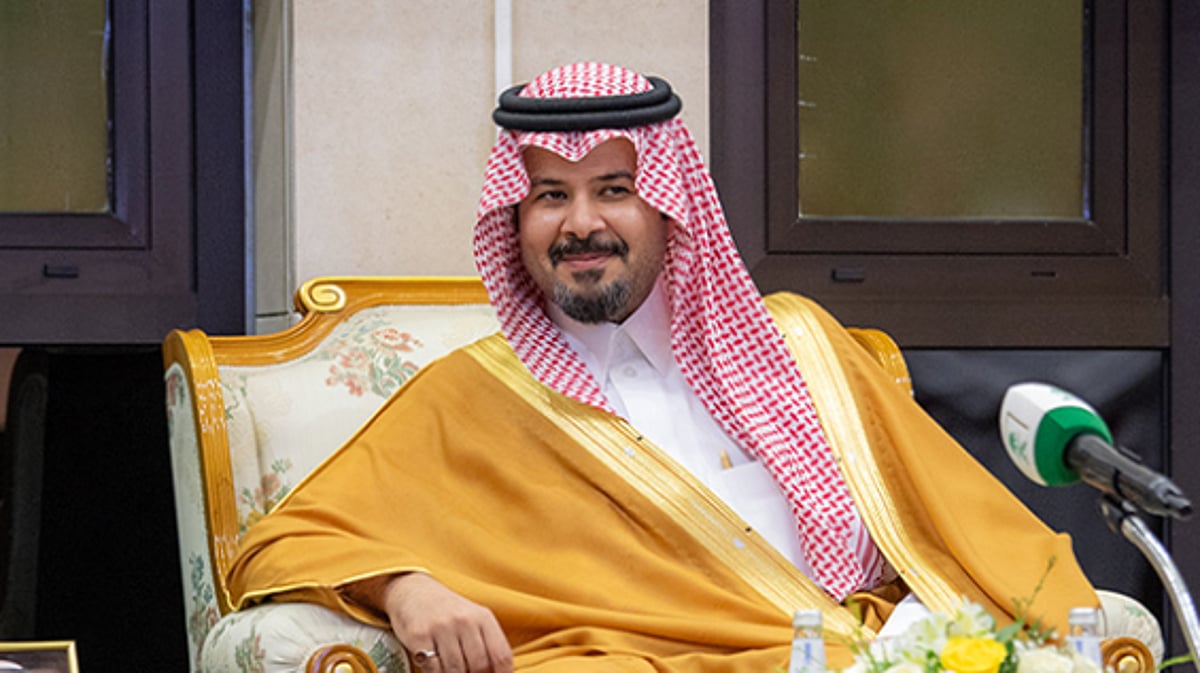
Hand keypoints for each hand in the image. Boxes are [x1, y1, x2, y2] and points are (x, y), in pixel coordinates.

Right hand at [380, 573, 512, 672]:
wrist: (414, 592)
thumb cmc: (448, 613)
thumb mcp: (474, 619)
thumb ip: (487, 644)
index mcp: (483, 617)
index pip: (501, 655)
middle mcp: (464, 620)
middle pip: (479, 665)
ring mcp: (441, 627)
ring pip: (456, 670)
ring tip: (451, 670)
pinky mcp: (419, 636)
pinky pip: (434, 669)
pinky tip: (436, 668)